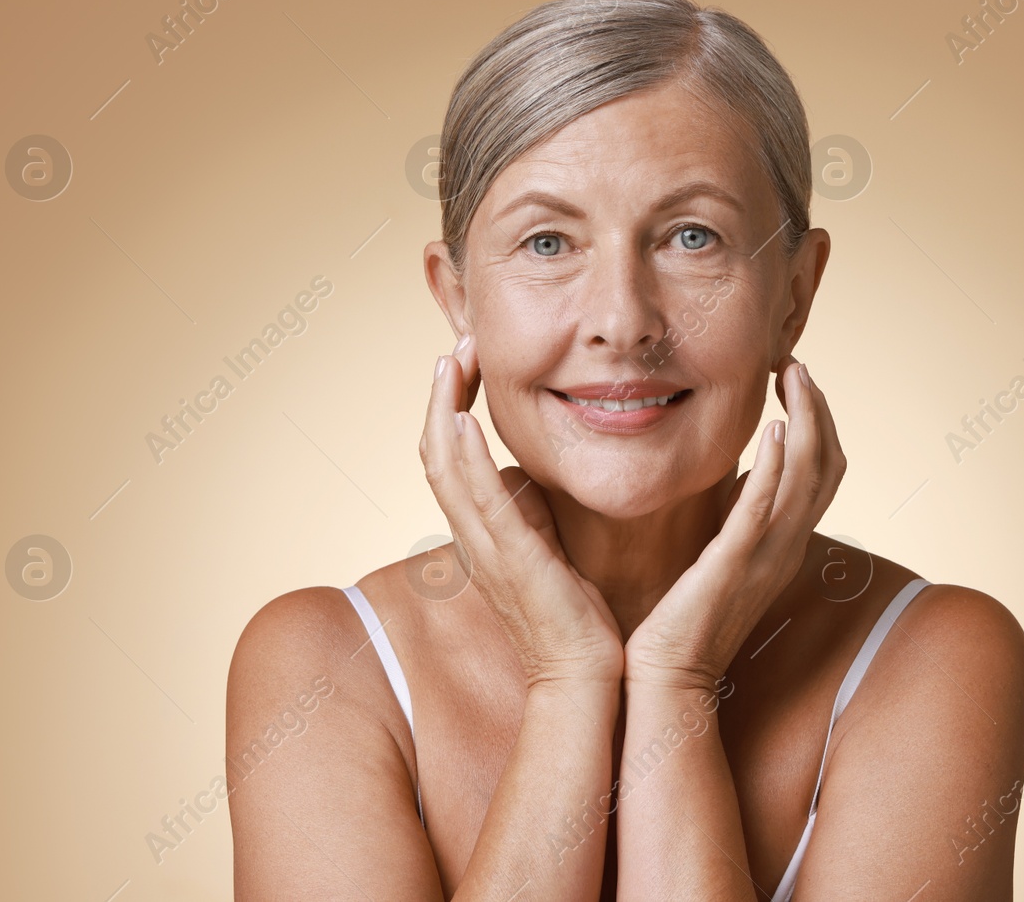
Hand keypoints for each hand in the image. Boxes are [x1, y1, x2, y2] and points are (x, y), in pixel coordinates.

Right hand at [419, 334, 624, 689]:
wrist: (587, 676)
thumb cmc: (578, 617)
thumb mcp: (552, 547)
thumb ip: (536, 510)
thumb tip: (535, 473)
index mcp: (483, 531)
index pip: (451, 457)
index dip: (449, 408)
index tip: (467, 363)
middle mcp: (474, 535)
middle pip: (435, 451)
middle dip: (441, 395)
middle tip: (456, 347)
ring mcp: (486, 548)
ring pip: (444, 467)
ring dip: (443, 410)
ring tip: (451, 362)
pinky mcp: (510, 561)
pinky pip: (476, 502)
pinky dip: (464, 458)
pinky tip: (463, 419)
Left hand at [624, 356, 845, 689]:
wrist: (665, 680)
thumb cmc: (679, 621)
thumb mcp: (716, 557)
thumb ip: (730, 517)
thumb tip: (730, 476)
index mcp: (781, 544)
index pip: (820, 473)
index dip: (817, 423)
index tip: (795, 381)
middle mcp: (785, 548)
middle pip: (828, 466)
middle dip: (819, 409)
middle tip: (797, 365)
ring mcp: (765, 558)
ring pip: (807, 478)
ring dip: (807, 421)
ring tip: (793, 376)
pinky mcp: (733, 566)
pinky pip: (764, 510)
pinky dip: (775, 468)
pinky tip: (773, 431)